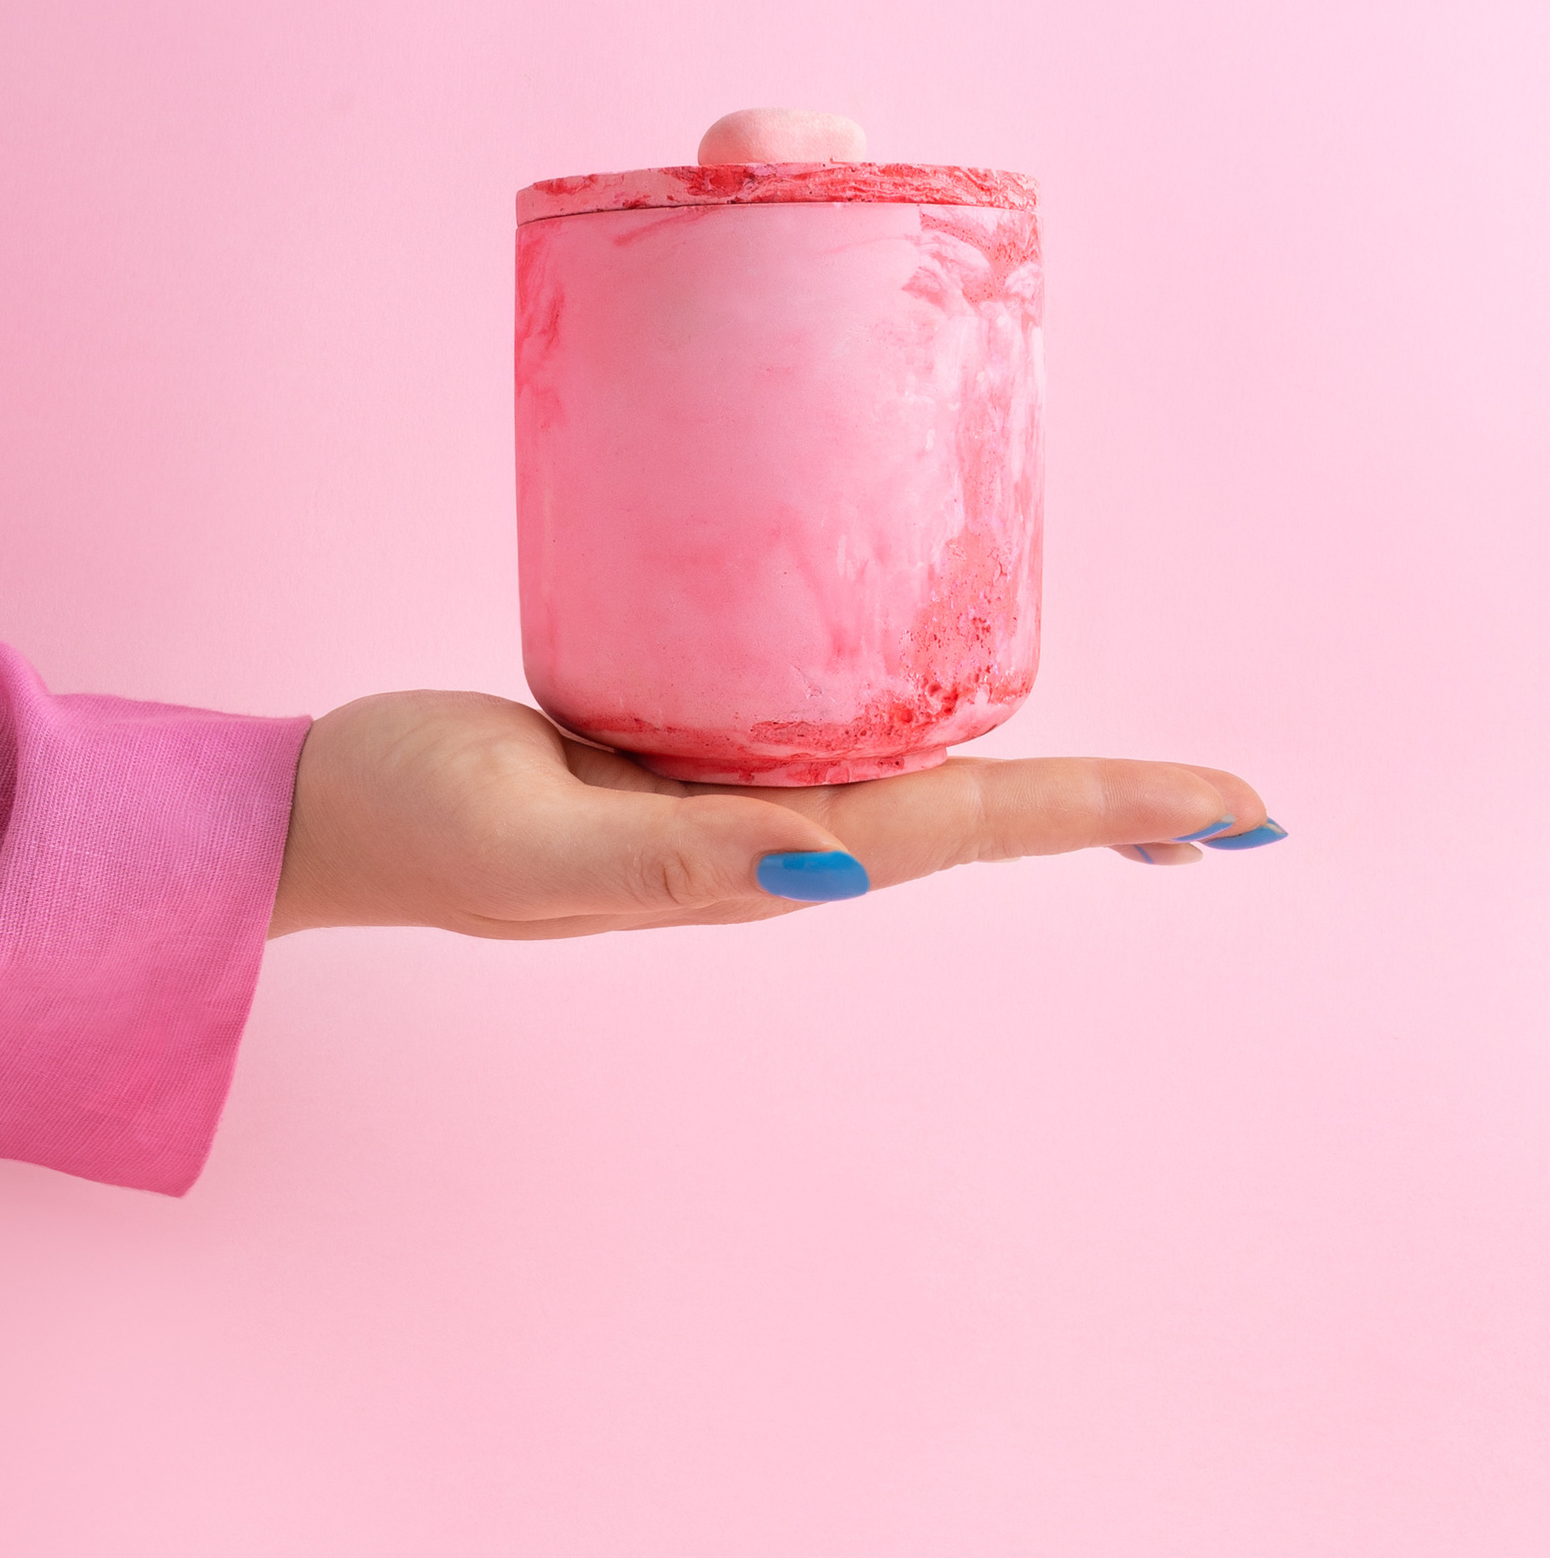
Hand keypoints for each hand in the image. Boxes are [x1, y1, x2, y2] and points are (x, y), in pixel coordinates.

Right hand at [266, 692, 1278, 940]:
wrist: (323, 810)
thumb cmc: (411, 822)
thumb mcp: (533, 838)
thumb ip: (674, 862)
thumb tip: (834, 871)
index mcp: (754, 863)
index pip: (963, 828)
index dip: (1101, 810)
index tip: (1230, 810)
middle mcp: (768, 836)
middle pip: (972, 815)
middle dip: (1105, 813)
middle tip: (1234, 805)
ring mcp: (733, 794)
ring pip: (914, 776)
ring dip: (1034, 785)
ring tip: (1143, 783)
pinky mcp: (690, 741)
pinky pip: (829, 724)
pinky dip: (921, 716)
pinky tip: (943, 686)